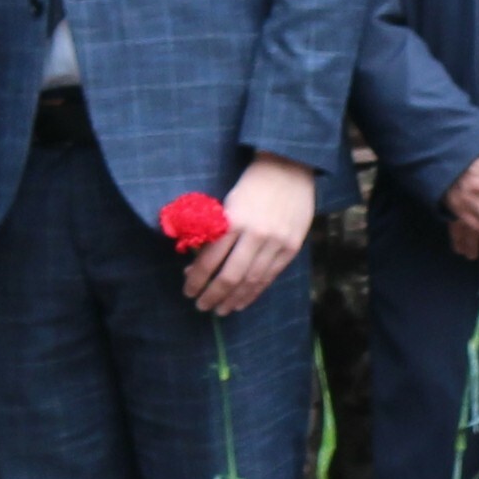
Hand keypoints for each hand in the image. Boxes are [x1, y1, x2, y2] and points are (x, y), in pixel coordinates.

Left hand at [186, 152, 317, 314]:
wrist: (289, 168)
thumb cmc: (251, 185)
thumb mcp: (226, 204)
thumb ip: (213, 234)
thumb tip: (195, 267)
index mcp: (233, 221)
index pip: (209, 260)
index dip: (196, 280)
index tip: (188, 291)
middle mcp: (255, 235)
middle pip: (229, 276)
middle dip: (212, 295)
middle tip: (201, 307)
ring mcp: (276, 243)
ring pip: (250, 281)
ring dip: (233, 299)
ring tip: (221, 310)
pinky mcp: (291, 248)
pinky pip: (269, 277)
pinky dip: (254, 292)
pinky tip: (242, 302)